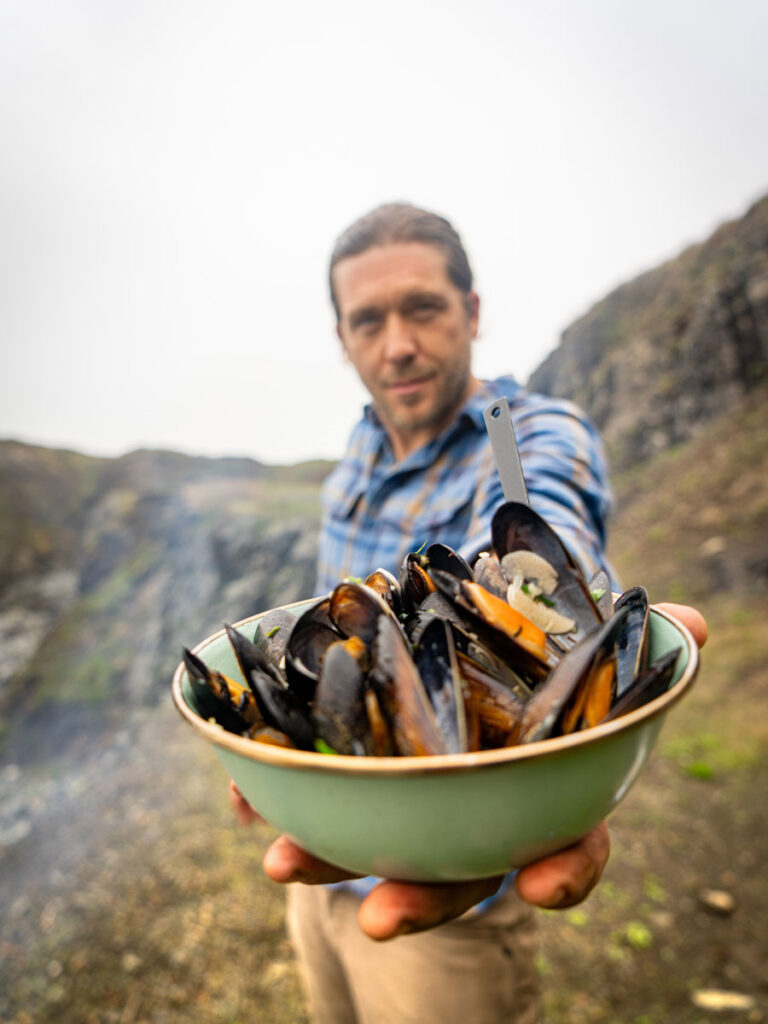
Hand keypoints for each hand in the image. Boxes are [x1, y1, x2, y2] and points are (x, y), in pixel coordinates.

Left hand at [233, 602, 705, 940]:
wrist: (470, 627)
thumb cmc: (537, 647)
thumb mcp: (586, 638)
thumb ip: (634, 640)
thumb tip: (691, 625)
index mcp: (544, 789)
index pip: (567, 845)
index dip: (560, 872)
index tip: (541, 884)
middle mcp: (479, 807)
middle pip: (458, 870)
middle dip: (421, 899)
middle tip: (378, 916)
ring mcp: (416, 792)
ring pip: (377, 841)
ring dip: (328, 857)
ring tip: (280, 858)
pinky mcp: (360, 762)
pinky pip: (320, 790)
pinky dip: (281, 794)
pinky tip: (246, 790)